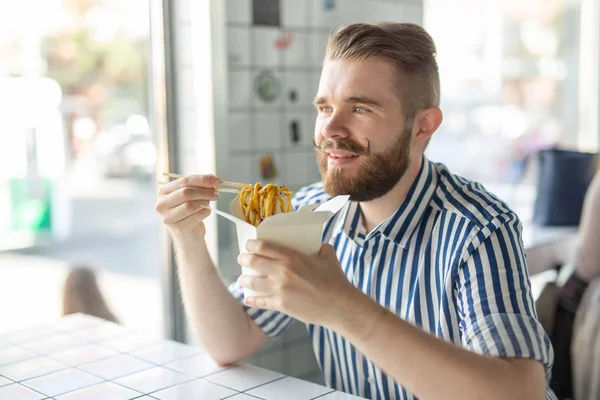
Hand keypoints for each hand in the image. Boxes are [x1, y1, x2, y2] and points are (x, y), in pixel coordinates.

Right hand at [155, 174, 219, 241]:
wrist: (188, 233)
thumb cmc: (189, 210)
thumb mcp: (191, 194)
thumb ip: (199, 185)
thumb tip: (214, 179)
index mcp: (163, 191)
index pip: (183, 181)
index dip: (202, 180)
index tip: (216, 180)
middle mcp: (162, 204)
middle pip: (186, 193)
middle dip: (204, 191)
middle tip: (215, 193)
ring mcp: (168, 217)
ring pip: (190, 206)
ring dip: (205, 202)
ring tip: (209, 202)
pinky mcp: (179, 228)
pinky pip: (196, 216)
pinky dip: (205, 212)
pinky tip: (206, 211)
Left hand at [237, 239, 356, 325]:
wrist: (340, 306)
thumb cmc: (336, 280)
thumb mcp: (328, 257)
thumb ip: (321, 248)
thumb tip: (320, 245)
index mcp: (293, 257)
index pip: (264, 246)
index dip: (252, 244)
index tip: (248, 244)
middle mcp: (282, 272)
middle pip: (253, 262)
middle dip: (243, 259)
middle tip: (241, 259)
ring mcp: (280, 289)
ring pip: (252, 282)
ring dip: (244, 279)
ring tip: (242, 278)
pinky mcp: (281, 305)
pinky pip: (260, 302)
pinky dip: (251, 300)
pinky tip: (247, 299)